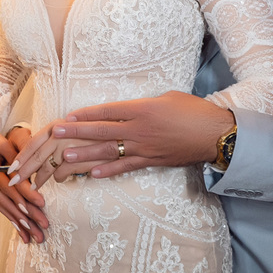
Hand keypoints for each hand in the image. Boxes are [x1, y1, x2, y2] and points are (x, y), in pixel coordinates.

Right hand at [0, 119, 48, 242]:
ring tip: (35, 237)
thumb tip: (33, 165)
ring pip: (5, 209)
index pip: (12, 184)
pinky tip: (23, 233)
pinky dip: (13, 221)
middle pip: (9, 201)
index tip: (42, 203)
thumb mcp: (5, 142)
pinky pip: (2, 209)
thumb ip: (18, 154)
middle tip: (44, 227)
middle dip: (27, 216)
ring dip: (20, 224)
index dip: (26, 193)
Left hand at [7, 121, 119, 188]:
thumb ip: (58, 138)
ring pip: (49, 169)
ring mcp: (73, 147)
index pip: (33, 143)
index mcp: (58, 125)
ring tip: (36, 186)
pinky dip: (61, 178)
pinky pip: (65, 174)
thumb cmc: (96, 131)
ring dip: (41, 179)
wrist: (126, 131)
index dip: (21, 157)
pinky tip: (61, 180)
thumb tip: (41, 150)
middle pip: (37, 157)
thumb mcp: (73, 130)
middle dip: (24, 172)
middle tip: (14, 183)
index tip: (11, 168)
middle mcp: (63, 135)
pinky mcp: (84, 160)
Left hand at [51, 92, 233, 178]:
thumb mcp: (167, 98)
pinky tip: (92, 174)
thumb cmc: (195, 111)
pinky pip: (126, 167)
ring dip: (84, 154)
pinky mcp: (152, 161)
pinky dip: (108, 171)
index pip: (107, 111)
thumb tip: (127, 109)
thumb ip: (144, 104)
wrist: (217, 135)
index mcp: (142, 109)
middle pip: (101, 130)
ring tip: (64, 156)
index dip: (86, 114)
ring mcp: (144, 147)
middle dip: (76, 132)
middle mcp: (139, 129)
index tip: (68, 115)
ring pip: (109, 151)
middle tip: (56, 133)